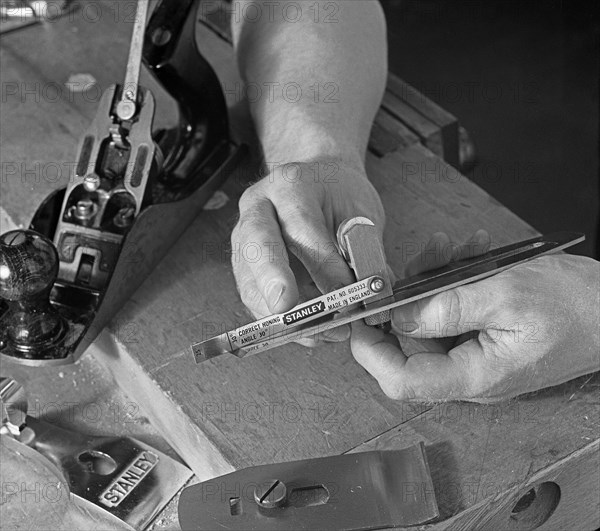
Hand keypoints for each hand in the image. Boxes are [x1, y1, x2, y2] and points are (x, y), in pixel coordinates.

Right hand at [231, 159, 385, 344]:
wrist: (319, 183)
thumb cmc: (341, 197)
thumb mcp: (361, 213)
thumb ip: (364, 251)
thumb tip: (368, 297)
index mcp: (291, 185)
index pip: (302, 227)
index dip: (324, 266)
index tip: (347, 295)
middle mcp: (259, 207)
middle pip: (257, 245)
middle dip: (274, 283)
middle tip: (290, 312)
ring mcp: (244, 235)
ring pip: (249, 279)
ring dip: (278, 314)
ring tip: (316, 334)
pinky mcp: (243, 263)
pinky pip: (253, 296)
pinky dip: (277, 319)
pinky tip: (305, 331)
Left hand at [351, 241, 599, 401]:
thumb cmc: (575, 307)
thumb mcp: (506, 296)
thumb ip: (448, 308)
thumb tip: (398, 318)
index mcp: (474, 375)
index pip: (402, 380)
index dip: (372, 351)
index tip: (359, 317)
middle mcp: (469, 369)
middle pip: (410, 343)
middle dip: (405, 299)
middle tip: (412, 265)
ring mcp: (475, 351)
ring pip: (430, 319)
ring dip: (432, 281)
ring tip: (450, 248)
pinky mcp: (482, 332)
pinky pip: (452, 308)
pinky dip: (452, 279)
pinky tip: (466, 253)